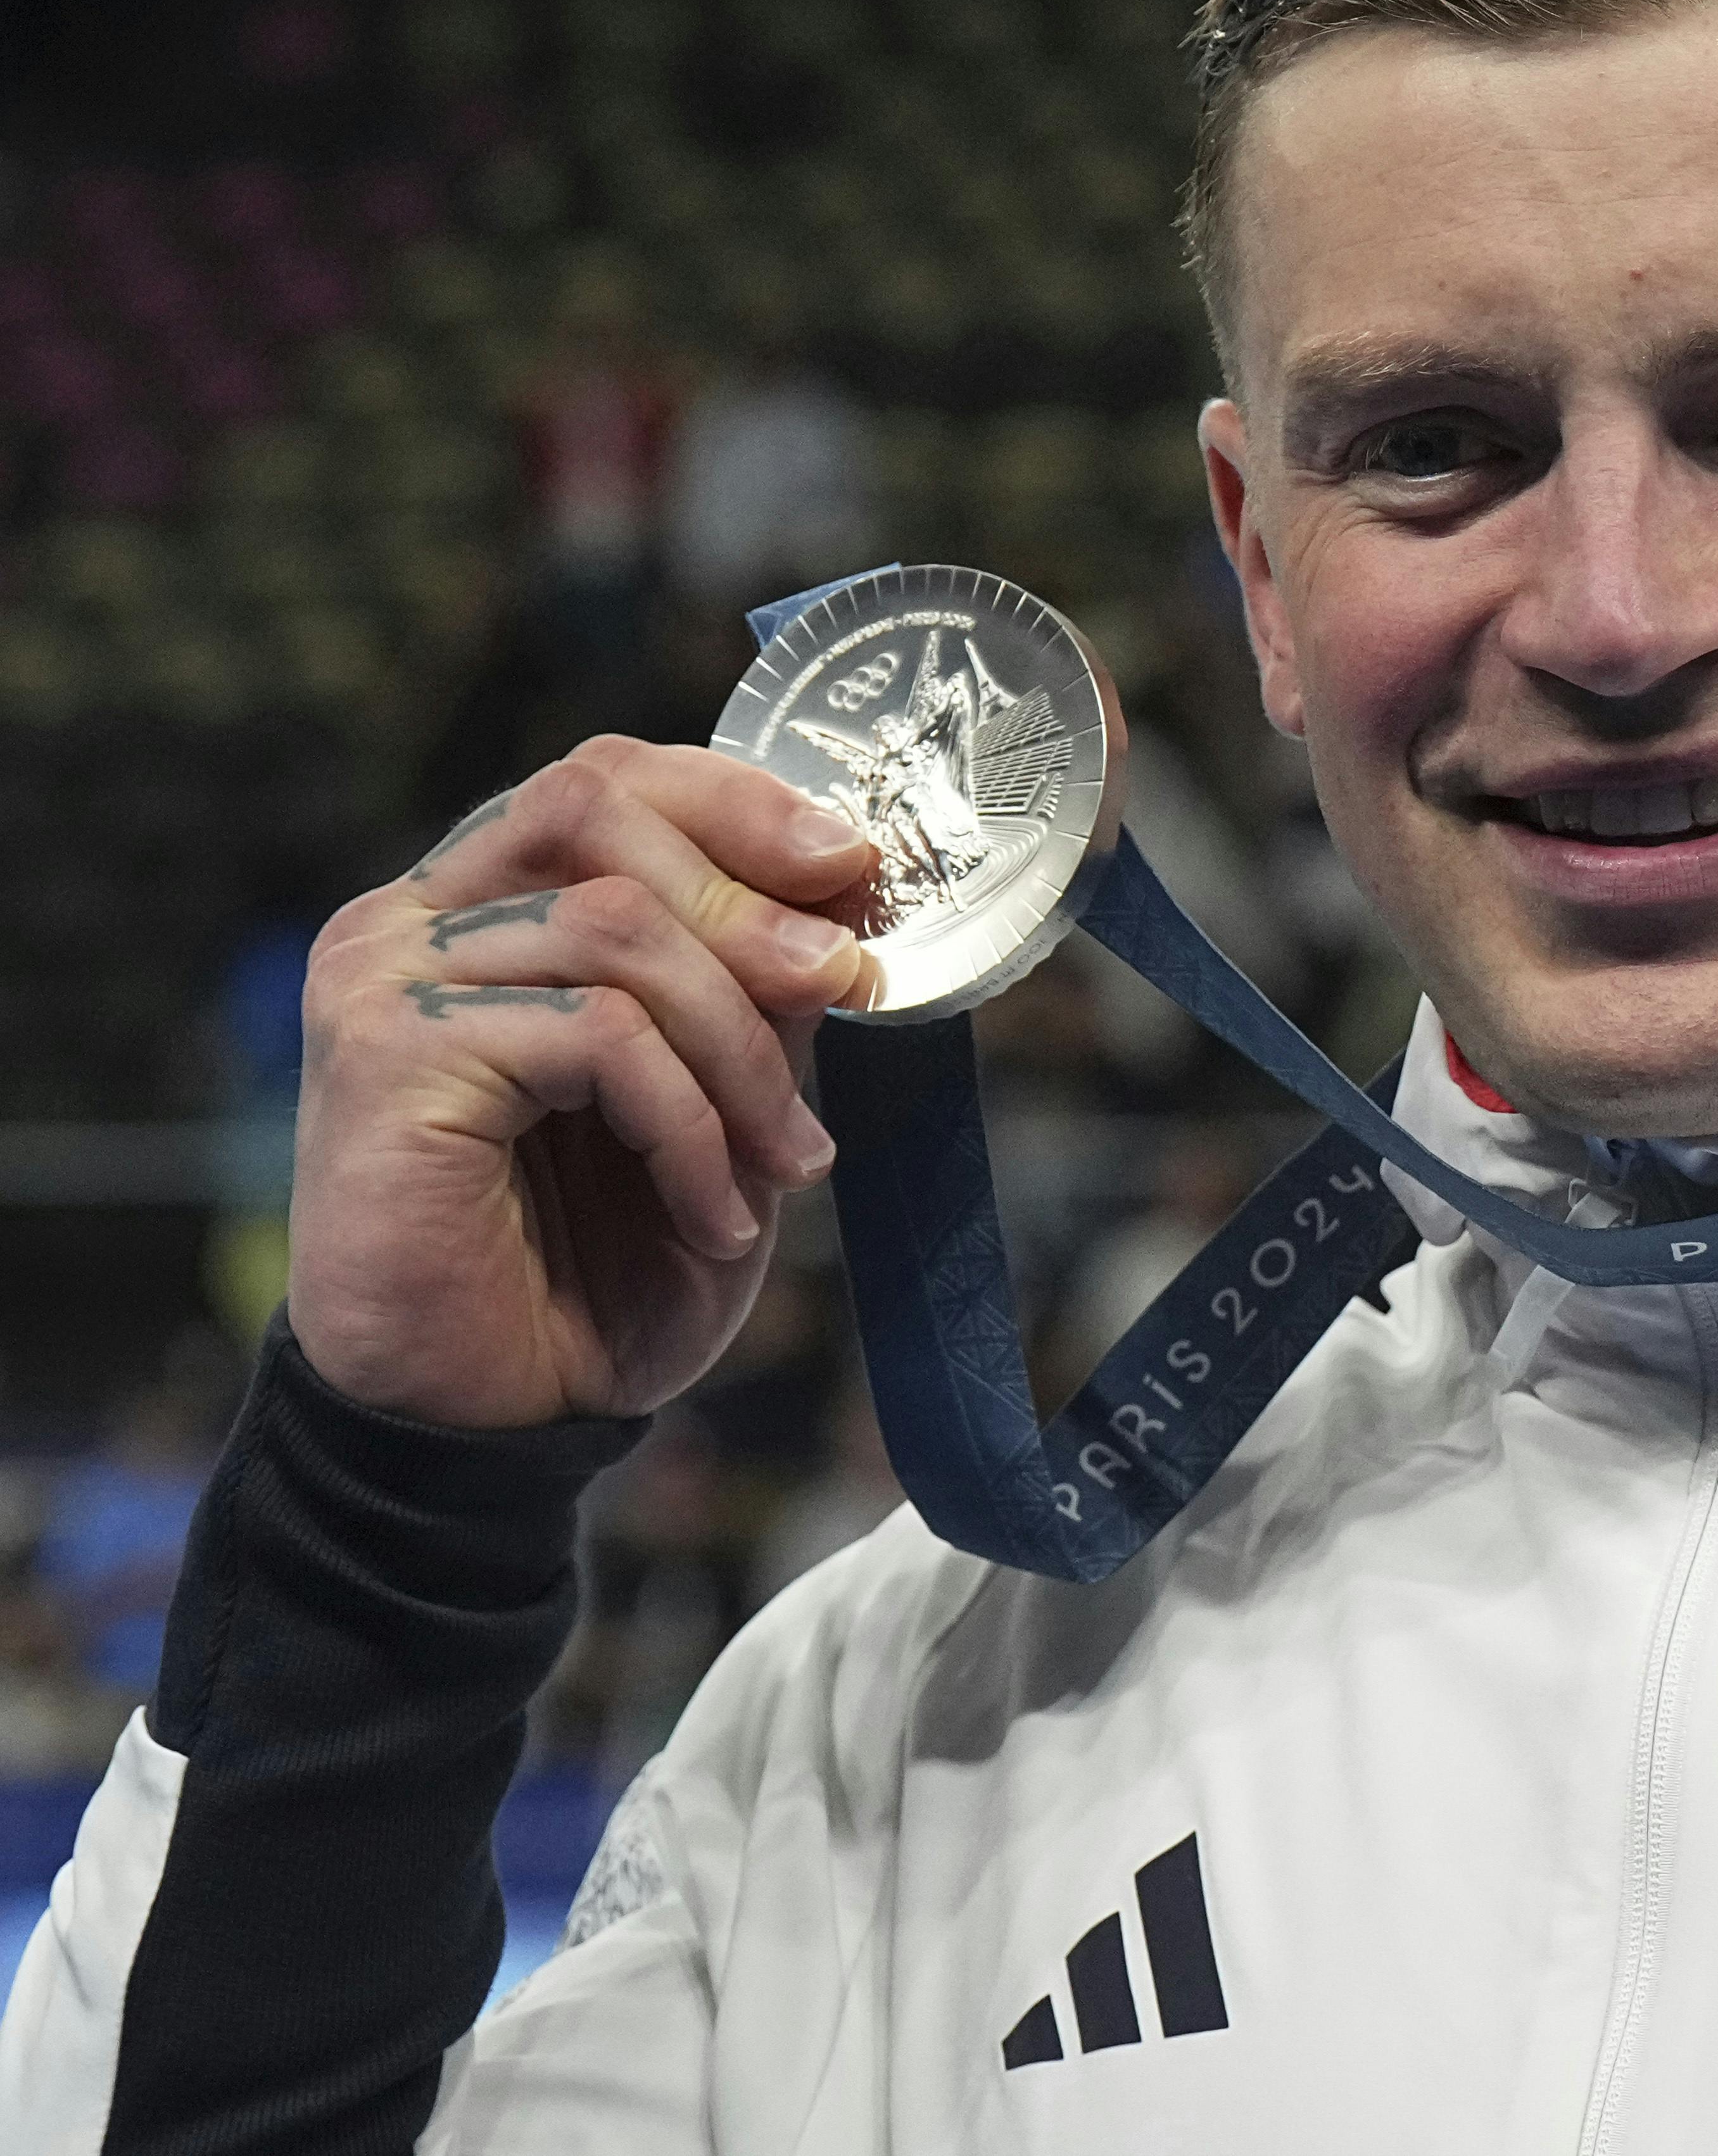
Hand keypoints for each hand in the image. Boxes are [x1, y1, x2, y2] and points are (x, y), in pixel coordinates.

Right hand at [288, 740, 881, 1429]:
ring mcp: (386, 982)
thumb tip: (838, 903)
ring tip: (784, 1159)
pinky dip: (688, 1124)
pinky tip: (712, 1210)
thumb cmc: (599, 1259)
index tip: (853, 866)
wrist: (495, 1413)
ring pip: (616, 929)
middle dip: (750, 903)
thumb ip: (751, 995)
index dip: (740, 803)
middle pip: (599, 810)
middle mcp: (413, 921)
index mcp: (486, 907)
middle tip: (844, 990)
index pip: (605, 781)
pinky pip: (595, 1034)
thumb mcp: (719, 1103)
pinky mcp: (389, 1059)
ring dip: (737, 1050)